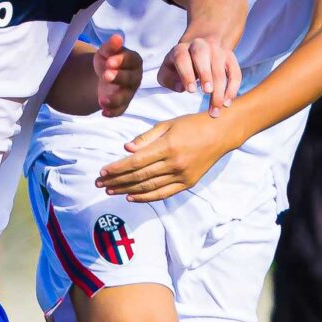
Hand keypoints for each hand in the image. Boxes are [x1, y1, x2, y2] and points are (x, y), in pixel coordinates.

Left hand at [93, 32, 143, 117]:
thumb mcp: (106, 51)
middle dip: (118, 78)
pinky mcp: (122, 104)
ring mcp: (129, 92)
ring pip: (125, 97)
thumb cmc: (108, 60)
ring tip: (102, 99)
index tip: (109, 62)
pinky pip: (119, 110)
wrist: (103, 75)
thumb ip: (111, 46)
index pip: (131, 61)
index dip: (121, 61)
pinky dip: (112, 112)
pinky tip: (103, 112)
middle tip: (106, 75)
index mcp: (134, 62)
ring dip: (114, 99)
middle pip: (129, 79)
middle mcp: (135, 78)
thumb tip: (117, 38)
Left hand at [96, 112, 234, 202]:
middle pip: (139, 176)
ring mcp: (182, 175)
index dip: (117, 168)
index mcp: (167, 146)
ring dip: (127, 190)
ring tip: (111, 190)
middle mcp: (174, 163)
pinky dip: (146, 197)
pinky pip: (163, 194)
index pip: (135, 161)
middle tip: (100, 184)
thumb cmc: (192, 125)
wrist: (221, 134)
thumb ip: (146, 138)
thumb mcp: (168, 124)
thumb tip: (126, 148)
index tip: (102, 172)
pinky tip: (131, 197)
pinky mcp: (188, 183)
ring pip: (148, 187)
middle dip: (116, 181)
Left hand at [156, 34, 241, 110]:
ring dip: (220, 90)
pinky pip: (235, 73)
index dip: (186, 74)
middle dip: (205, 74)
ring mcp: (217, 51)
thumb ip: (168, 79)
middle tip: (207, 92)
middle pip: (202, 56)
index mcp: (181, 49)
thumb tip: (181, 87)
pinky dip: (232, 88)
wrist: (200, 44)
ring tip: (216, 109)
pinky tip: (226, 103)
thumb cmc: (180, 64)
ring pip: (220, 69)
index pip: (182, 58)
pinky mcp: (230, 57)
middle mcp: (199, 46)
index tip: (191, 91)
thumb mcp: (168, 70)